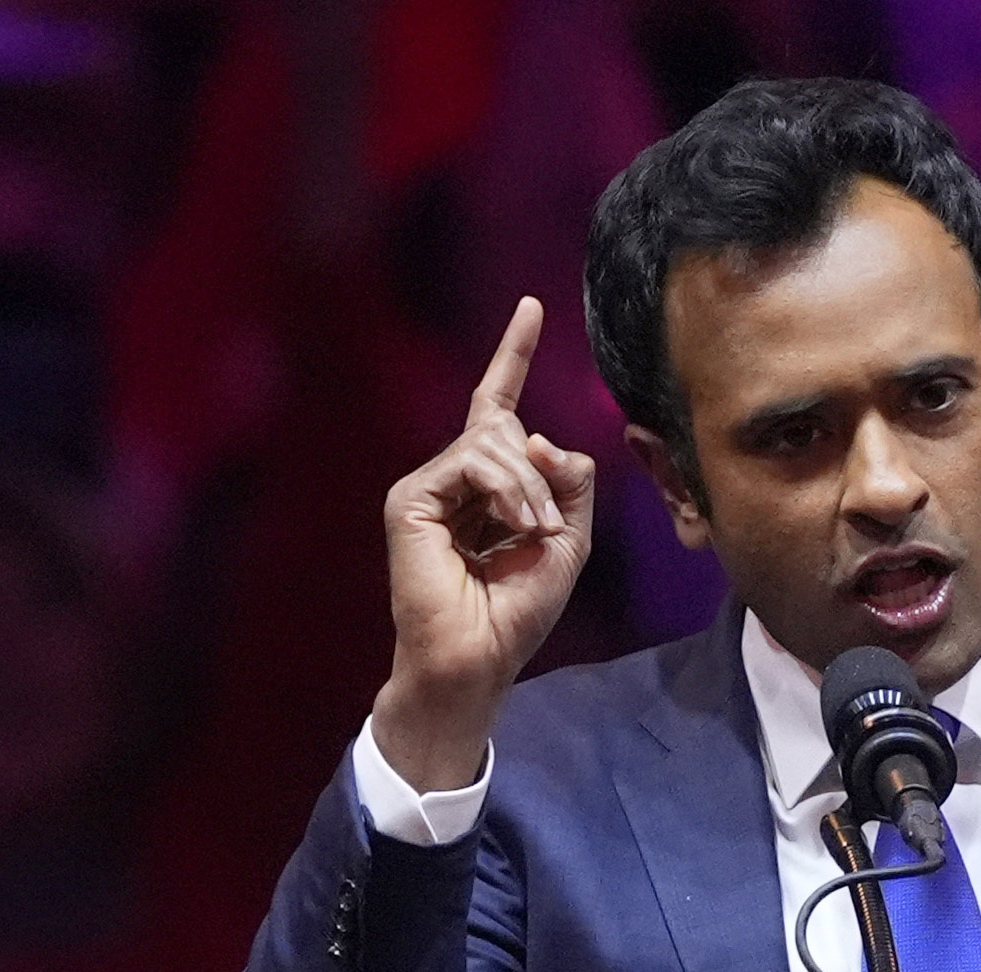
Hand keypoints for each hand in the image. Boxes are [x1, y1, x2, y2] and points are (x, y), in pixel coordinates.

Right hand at [374, 297, 596, 790]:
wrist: (479, 656)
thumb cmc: (517, 611)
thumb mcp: (568, 541)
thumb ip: (570, 484)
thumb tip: (546, 438)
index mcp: (487, 485)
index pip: (499, 406)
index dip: (513, 354)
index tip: (532, 307)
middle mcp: (452, 478)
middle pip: (505, 425)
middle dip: (539, 469)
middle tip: (545, 525)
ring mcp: (427, 487)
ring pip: (493, 440)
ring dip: (527, 486)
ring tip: (533, 532)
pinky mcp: (409, 498)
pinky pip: (471, 460)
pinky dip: (506, 489)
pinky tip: (514, 526)